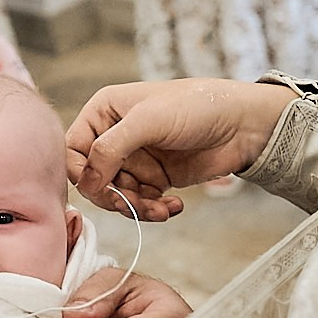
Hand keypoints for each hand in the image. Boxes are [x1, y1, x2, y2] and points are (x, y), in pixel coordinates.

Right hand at [65, 79, 296, 219]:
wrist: (243, 125)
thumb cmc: (197, 107)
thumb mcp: (148, 121)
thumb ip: (111, 149)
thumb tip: (87, 183)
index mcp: (104, 112)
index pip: (73, 150)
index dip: (83, 174)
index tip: (100, 188)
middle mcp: (115, 136)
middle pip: (93, 179)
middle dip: (114, 196)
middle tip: (134, 203)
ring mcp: (136, 158)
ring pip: (117, 195)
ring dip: (137, 207)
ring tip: (162, 208)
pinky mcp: (155, 178)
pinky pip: (141, 202)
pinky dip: (154, 210)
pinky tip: (174, 205)